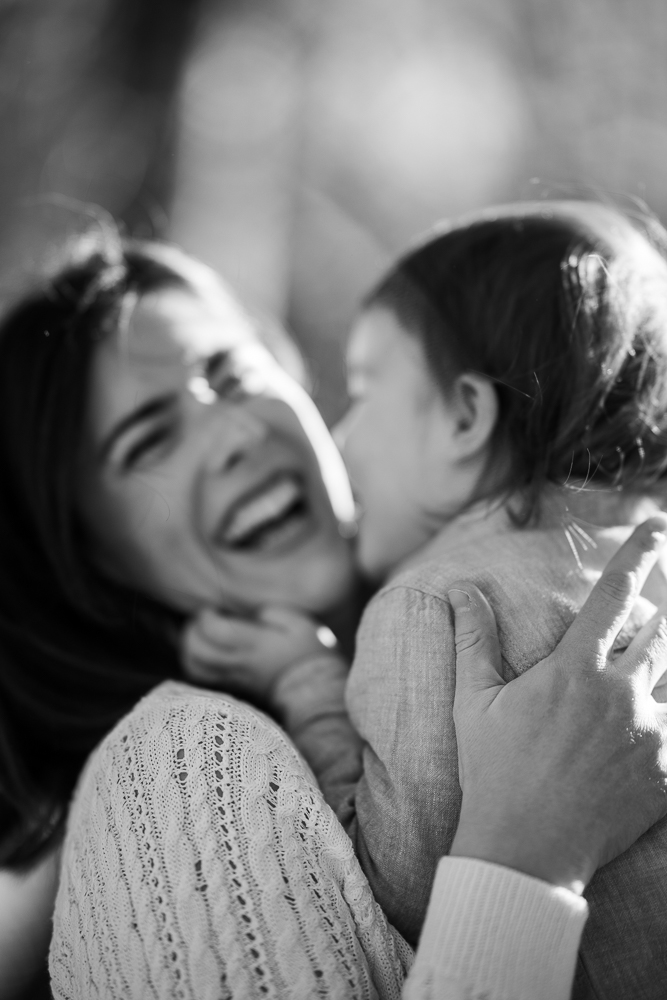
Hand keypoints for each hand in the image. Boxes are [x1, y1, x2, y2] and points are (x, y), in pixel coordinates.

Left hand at [182, 605, 336, 702]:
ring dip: (190, 648)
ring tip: (200, 635)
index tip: (214, 609)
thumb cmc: (310, 653)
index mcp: (255, 644)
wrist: (314, 691)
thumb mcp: (300, 623)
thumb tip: (252, 611)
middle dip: (192, 631)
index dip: (206, 617)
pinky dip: (196, 663)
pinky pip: (203, 678)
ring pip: (195, 666)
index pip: (216, 631)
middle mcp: (240, 662)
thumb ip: (273, 612)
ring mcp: (234, 676)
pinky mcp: (234, 686)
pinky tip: (205, 652)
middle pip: (198, 650)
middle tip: (202, 620)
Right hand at [448, 515, 666, 894]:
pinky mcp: (666, 774)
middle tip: (631, 632)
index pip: (616, 595)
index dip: (638, 554)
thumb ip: (474, 638)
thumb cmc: (493, 772)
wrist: (525, 854)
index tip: (657, 527)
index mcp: (575, 670)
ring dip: (657, 670)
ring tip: (625, 687)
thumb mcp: (474, 702)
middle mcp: (622, 694)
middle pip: (660, 634)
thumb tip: (463, 587)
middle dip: (653, 622)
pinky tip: (635, 737)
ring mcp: (650, 735)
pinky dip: (662, 721)